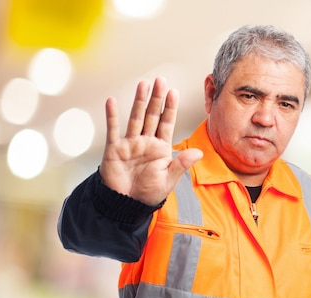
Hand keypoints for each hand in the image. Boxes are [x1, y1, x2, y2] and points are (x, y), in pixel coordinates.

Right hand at [100, 77, 202, 205]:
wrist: (126, 203)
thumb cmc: (148, 193)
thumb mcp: (168, 179)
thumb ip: (181, 164)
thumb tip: (198, 152)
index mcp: (161, 148)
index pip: (167, 123)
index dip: (170, 108)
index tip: (174, 92)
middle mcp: (146, 142)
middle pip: (152, 116)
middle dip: (156, 98)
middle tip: (160, 80)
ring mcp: (130, 143)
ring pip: (135, 118)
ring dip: (139, 101)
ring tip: (143, 84)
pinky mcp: (114, 148)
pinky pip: (113, 129)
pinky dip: (112, 116)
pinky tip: (112, 101)